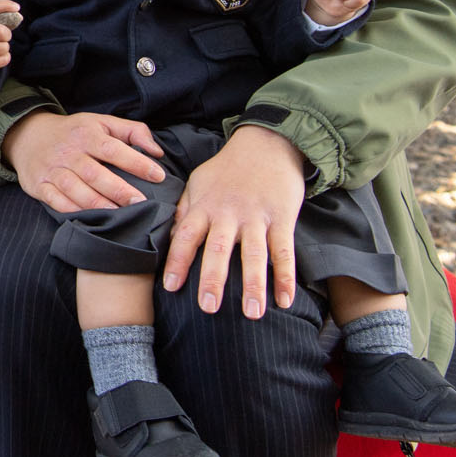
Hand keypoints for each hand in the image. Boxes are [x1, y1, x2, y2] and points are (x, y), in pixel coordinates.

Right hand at [1, 109, 165, 213]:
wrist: (28, 136)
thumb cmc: (74, 132)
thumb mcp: (102, 122)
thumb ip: (133, 131)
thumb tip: (157, 152)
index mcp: (86, 134)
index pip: (113, 148)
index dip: (136, 162)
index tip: (159, 176)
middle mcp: (68, 152)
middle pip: (94, 173)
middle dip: (119, 190)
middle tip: (142, 203)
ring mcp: (52, 170)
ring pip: (75, 189)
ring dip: (98, 204)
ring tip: (119, 215)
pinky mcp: (39, 185)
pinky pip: (56, 201)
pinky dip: (73, 211)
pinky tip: (90, 218)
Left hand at [163, 125, 305, 317]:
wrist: (267, 143)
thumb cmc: (228, 167)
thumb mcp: (198, 182)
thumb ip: (184, 210)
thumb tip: (170, 239)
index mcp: (205, 206)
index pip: (186, 236)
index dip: (177, 261)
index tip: (171, 287)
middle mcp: (229, 213)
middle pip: (219, 249)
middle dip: (213, 279)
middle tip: (208, 308)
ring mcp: (257, 217)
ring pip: (254, 255)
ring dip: (253, 285)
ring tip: (252, 313)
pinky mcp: (282, 218)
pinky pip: (284, 251)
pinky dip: (285, 276)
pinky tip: (285, 300)